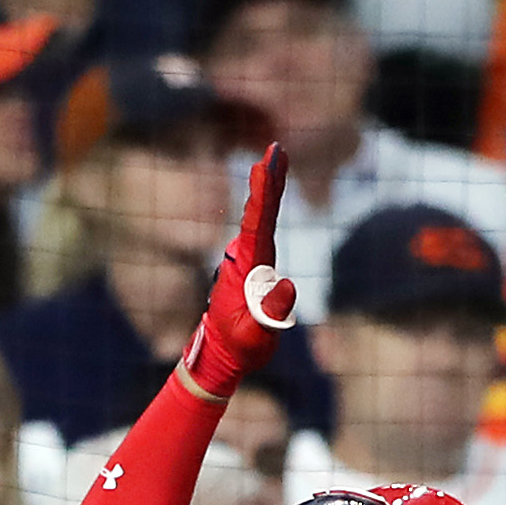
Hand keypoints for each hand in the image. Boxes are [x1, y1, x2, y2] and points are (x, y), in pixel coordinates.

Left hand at [179, 145, 296, 400]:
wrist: (218, 357)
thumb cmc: (239, 350)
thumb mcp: (256, 340)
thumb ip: (271, 314)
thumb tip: (287, 283)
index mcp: (246, 271)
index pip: (257, 226)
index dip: (263, 194)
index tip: (265, 164)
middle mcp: (243, 259)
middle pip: (258, 213)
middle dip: (268, 180)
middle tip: (275, 147)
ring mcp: (245, 261)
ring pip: (258, 217)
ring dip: (268, 187)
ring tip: (274, 157)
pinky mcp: (250, 265)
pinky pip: (260, 229)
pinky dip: (265, 206)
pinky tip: (269, 190)